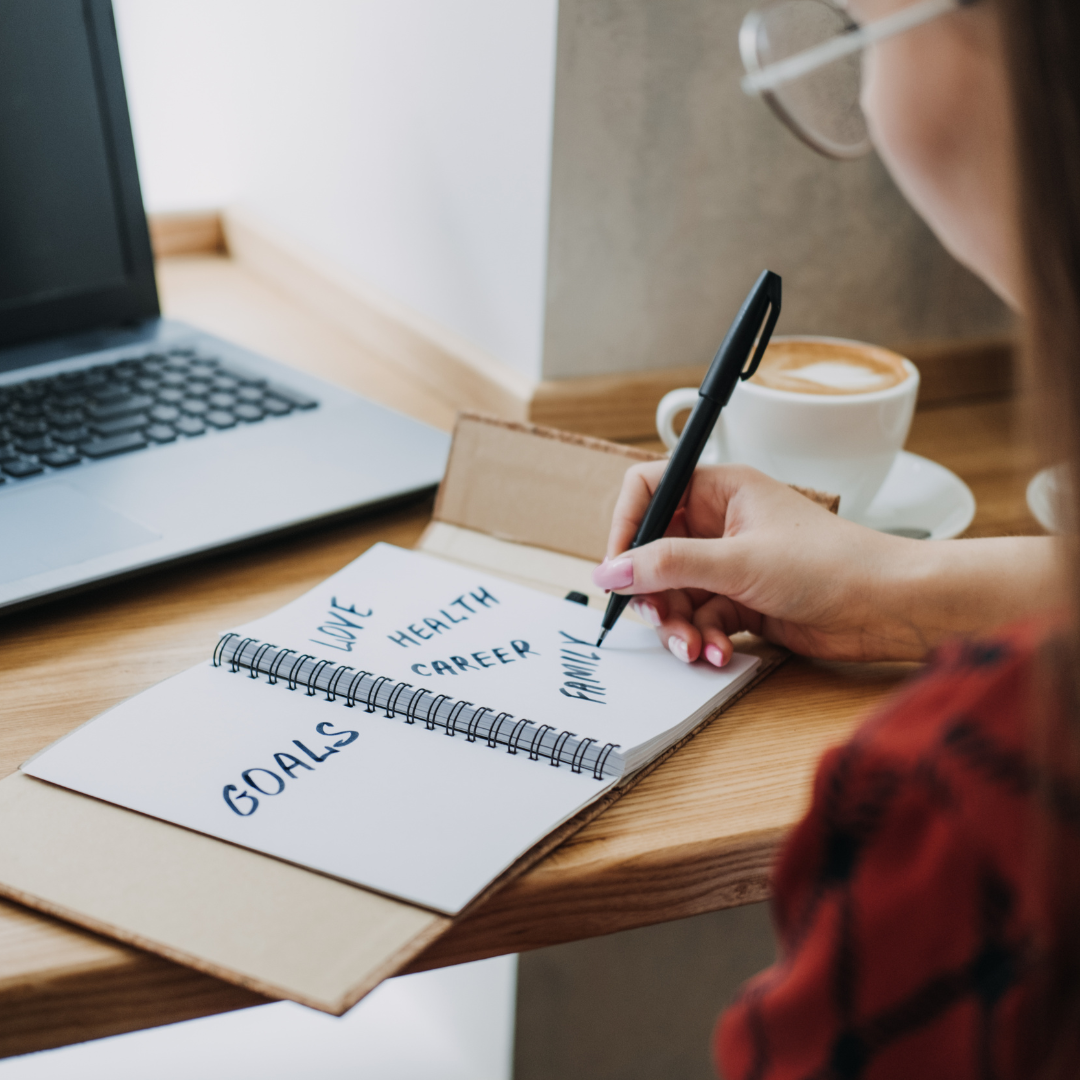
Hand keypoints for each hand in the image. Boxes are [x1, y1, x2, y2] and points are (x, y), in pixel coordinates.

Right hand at [592, 462, 1059, 665]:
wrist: (889, 607)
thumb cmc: (830, 563)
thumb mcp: (738, 561)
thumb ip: (667, 565)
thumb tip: (608, 572)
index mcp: (720, 488)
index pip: (648, 489)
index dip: (625, 526)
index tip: (617, 568)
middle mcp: (719, 522)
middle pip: (654, 551)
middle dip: (652, 592)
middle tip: (657, 620)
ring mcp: (730, 562)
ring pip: (674, 592)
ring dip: (677, 625)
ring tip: (693, 648)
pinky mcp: (742, 600)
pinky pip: (700, 618)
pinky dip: (702, 638)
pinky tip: (717, 653)